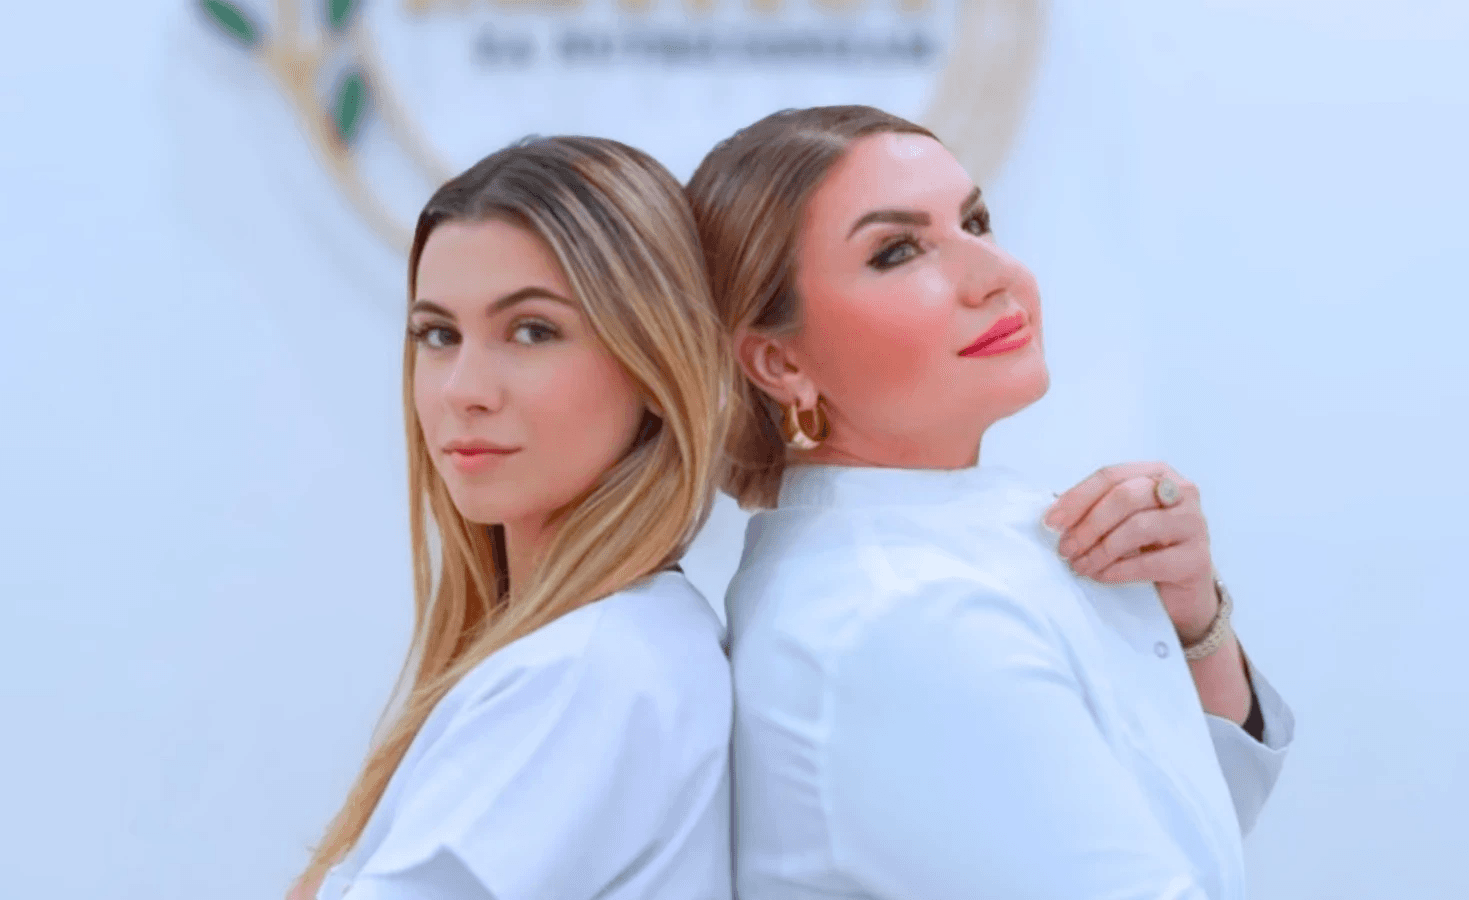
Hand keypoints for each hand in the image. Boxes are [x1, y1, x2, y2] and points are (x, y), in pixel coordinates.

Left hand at [1043, 462, 1218, 642]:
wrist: (1184, 591)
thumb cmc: (1147, 549)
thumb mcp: (1121, 521)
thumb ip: (1095, 510)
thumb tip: (1054, 517)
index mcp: (1157, 473)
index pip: (1110, 476)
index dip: (1077, 497)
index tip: (1051, 522)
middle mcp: (1181, 491)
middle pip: (1124, 497)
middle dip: (1088, 524)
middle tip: (1065, 548)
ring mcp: (1194, 523)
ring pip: (1137, 527)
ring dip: (1100, 549)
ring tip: (1080, 565)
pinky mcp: (1197, 559)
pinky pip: (1149, 562)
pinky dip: (1118, 570)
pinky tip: (1101, 576)